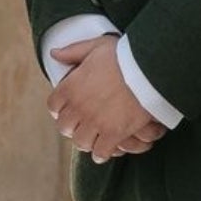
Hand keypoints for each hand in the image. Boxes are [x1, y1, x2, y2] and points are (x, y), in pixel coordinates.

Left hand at [48, 37, 166, 162]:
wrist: (147, 70)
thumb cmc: (123, 56)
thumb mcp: (95, 46)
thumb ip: (73, 52)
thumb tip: (54, 54)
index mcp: (70, 88)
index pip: (54, 105)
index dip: (59, 109)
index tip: (66, 110)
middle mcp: (78, 108)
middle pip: (65, 127)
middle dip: (71, 127)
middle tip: (79, 126)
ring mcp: (95, 123)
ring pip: (81, 141)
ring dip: (86, 141)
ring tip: (92, 140)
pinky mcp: (113, 133)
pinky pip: (101, 151)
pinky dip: (101, 153)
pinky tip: (104, 151)